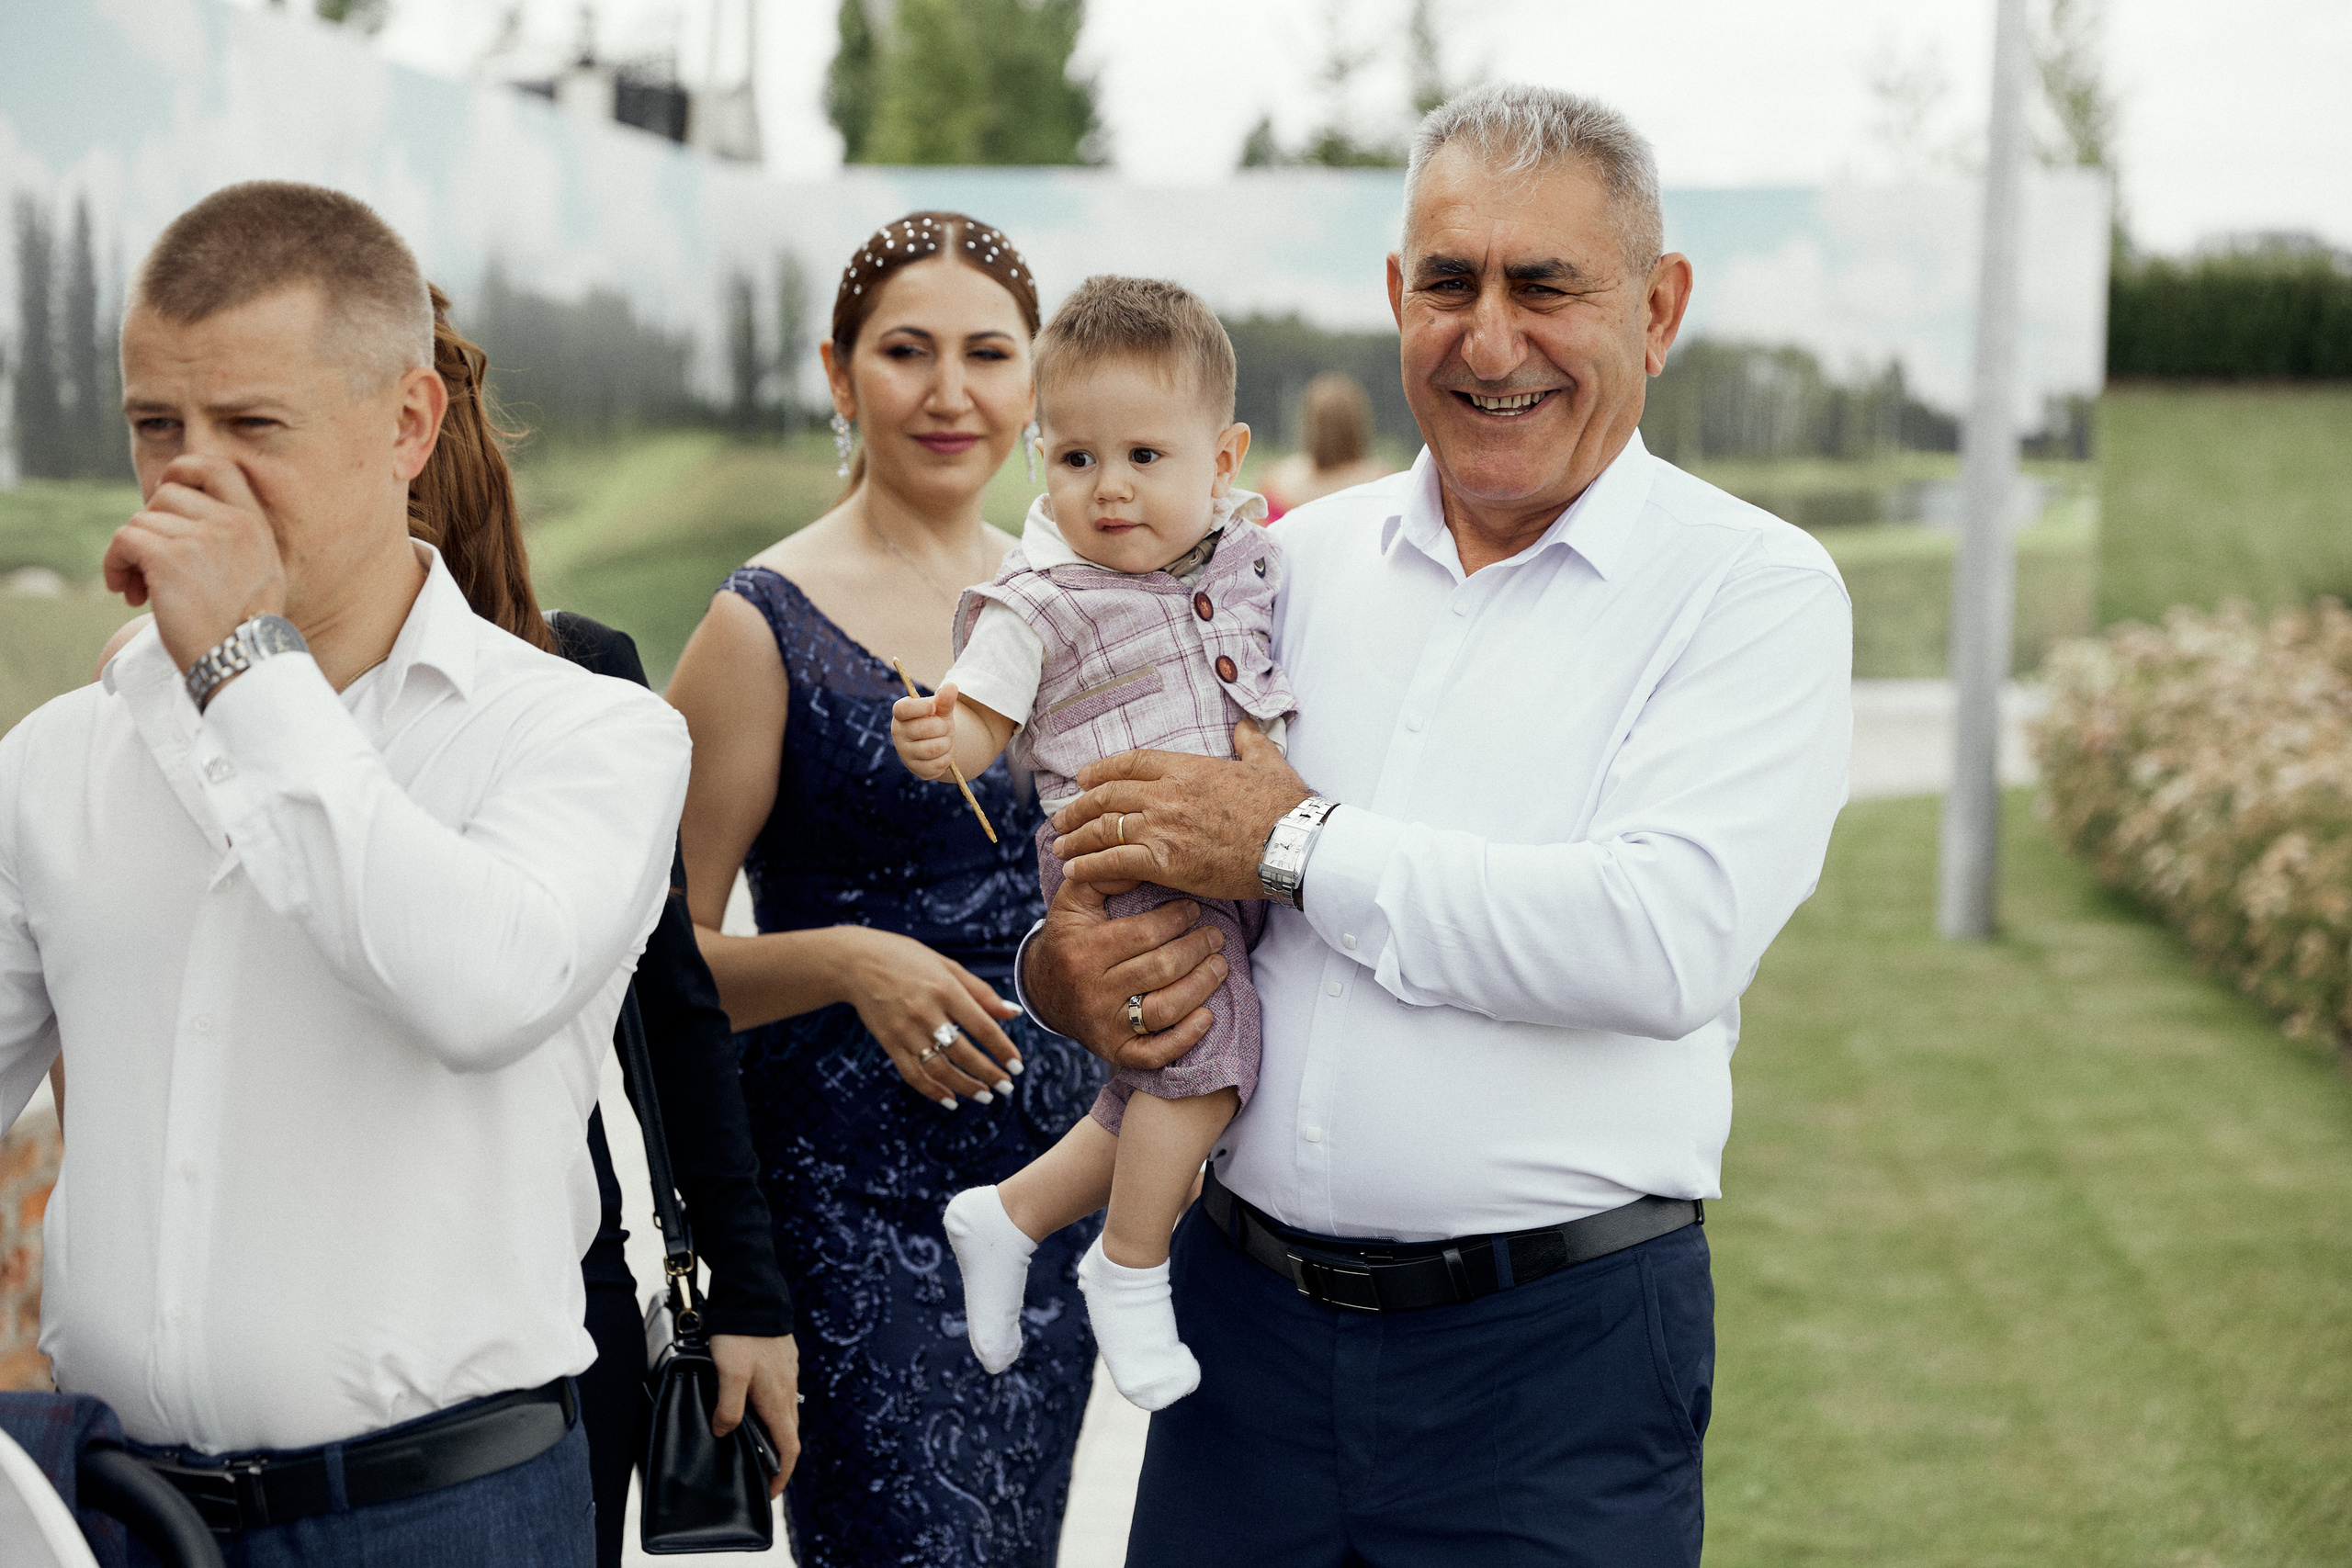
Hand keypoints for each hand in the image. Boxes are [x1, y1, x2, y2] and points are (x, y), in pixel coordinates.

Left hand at [101, 454, 285, 669]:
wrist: (244, 662)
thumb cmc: (246, 630)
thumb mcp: (260, 573)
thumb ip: (232, 540)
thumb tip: (178, 521)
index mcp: (254, 524)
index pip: (216, 468)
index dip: (182, 472)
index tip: (164, 499)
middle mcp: (230, 523)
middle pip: (166, 496)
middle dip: (150, 527)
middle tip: (148, 569)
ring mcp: (200, 538)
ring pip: (140, 521)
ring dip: (130, 555)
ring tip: (141, 591)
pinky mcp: (168, 558)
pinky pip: (124, 540)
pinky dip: (115, 564)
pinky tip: (127, 592)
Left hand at [709, 1333, 798, 1495]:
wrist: (755, 1296)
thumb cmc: (742, 1335)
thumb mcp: (728, 1374)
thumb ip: (728, 1408)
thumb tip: (724, 1433)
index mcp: (777, 1401)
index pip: (789, 1449)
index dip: (782, 1475)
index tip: (770, 1492)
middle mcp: (788, 1391)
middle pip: (788, 1435)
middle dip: (777, 1460)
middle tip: (758, 1475)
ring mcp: (788, 1375)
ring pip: (785, 1414)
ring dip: (774, 1435)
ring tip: (753, 1443)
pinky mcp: (784, 1362)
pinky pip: (781, 1396)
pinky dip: (771, 1412)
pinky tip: (752, 1406)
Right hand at [833, 926, 1023, 1108]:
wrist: (856, 962)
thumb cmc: (908, 959)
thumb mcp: (947, 966)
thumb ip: (980, 992)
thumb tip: (1013, 1014)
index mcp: (945, 988)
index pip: (982, 1026)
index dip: (1002, 1049)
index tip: (1018, 1066)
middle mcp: (925, 1011)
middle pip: (963, 1052)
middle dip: (988, 1074)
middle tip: (1007, 1087)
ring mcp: (904, 1030)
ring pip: (939, 1069)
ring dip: (964, 1087)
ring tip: (985, 1096)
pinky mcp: (888, 1042)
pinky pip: (912, 1074)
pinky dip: (932, 1091)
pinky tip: (950, 1100)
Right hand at [892, 683, 959, 780]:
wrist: (939, 744)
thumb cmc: (936, 721)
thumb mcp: (941, 709)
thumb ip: (945, 699)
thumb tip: (951, 687)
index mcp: (901, 714)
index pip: (903, 709)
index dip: (920, 708)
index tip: (933, 708)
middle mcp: (898, 733)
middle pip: (923, 729)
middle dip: (942, 727)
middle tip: (945, 727)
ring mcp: (905, 753)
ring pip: (932, 749)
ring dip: (946, 743)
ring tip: (945, 740)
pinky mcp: (915, 769)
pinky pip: (936, 765)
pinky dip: (946, 758)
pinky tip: (943, 754)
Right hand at [1022, 871, 1228, 1070]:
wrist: (1043, 991)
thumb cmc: (1069, 937)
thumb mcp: (1073, 900)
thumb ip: (1102, 875)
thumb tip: (1141, 857)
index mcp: (1084, 951)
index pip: (1143, 934)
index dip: (1176, 920)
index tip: (1194, 909)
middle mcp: (1093, 991)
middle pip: (1160, 969)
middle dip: (1196, 949)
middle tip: (1215, 936)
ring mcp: (1105, 1025)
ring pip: (1164, 1009)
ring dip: (1201, 986)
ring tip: (1219, 966)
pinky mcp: (1115, 1051)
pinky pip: (1154, 1053)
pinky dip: (1186, 1037)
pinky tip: (1207, 1016)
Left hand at [1049, 720, 1309, 900]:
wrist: (1292, 843)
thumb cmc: (1284, 806)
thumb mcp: (1268, 763)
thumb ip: (1250, 742)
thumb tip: (1245, 727)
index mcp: (1187, 767)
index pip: (1131, 762)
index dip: (1102, 770)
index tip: (1084, 779)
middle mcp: (1167, 793)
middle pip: (1108, 795)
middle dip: (1079, 808)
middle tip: (1062, 819)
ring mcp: (1162, 826)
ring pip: (1104, 827)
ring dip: (1076, 838)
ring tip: (1061, 847)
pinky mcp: (1164, 861)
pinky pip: (1113, 861)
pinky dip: (1089, 866)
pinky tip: (1074, 872)